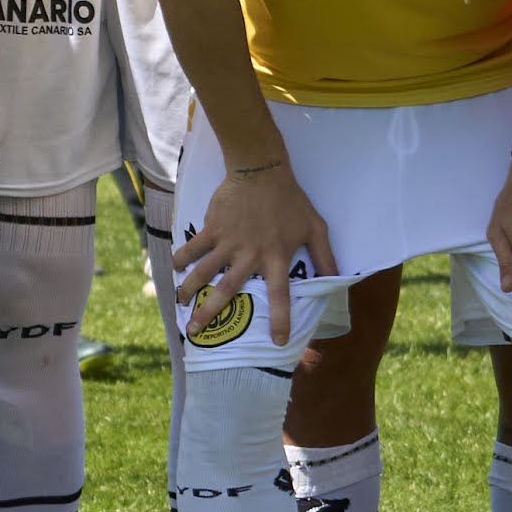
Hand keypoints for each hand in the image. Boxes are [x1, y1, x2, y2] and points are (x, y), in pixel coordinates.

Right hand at [167, 158, 332, 341]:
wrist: (262, 170)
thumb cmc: (291, 200)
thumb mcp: (315, 228)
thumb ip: (325, 257)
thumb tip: (338, 281)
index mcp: (276, 257)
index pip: (280, 294)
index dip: (280, 319)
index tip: (277, 341)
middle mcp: (250, 254)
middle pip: (228, 289)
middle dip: (210, 312)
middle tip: (195, 330)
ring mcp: (228, 241)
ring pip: (204, 270)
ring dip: (189, 288)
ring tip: (179, 302)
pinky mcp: (212, 227)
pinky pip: (193, 246)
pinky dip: (181, 257)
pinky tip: (173, 268)